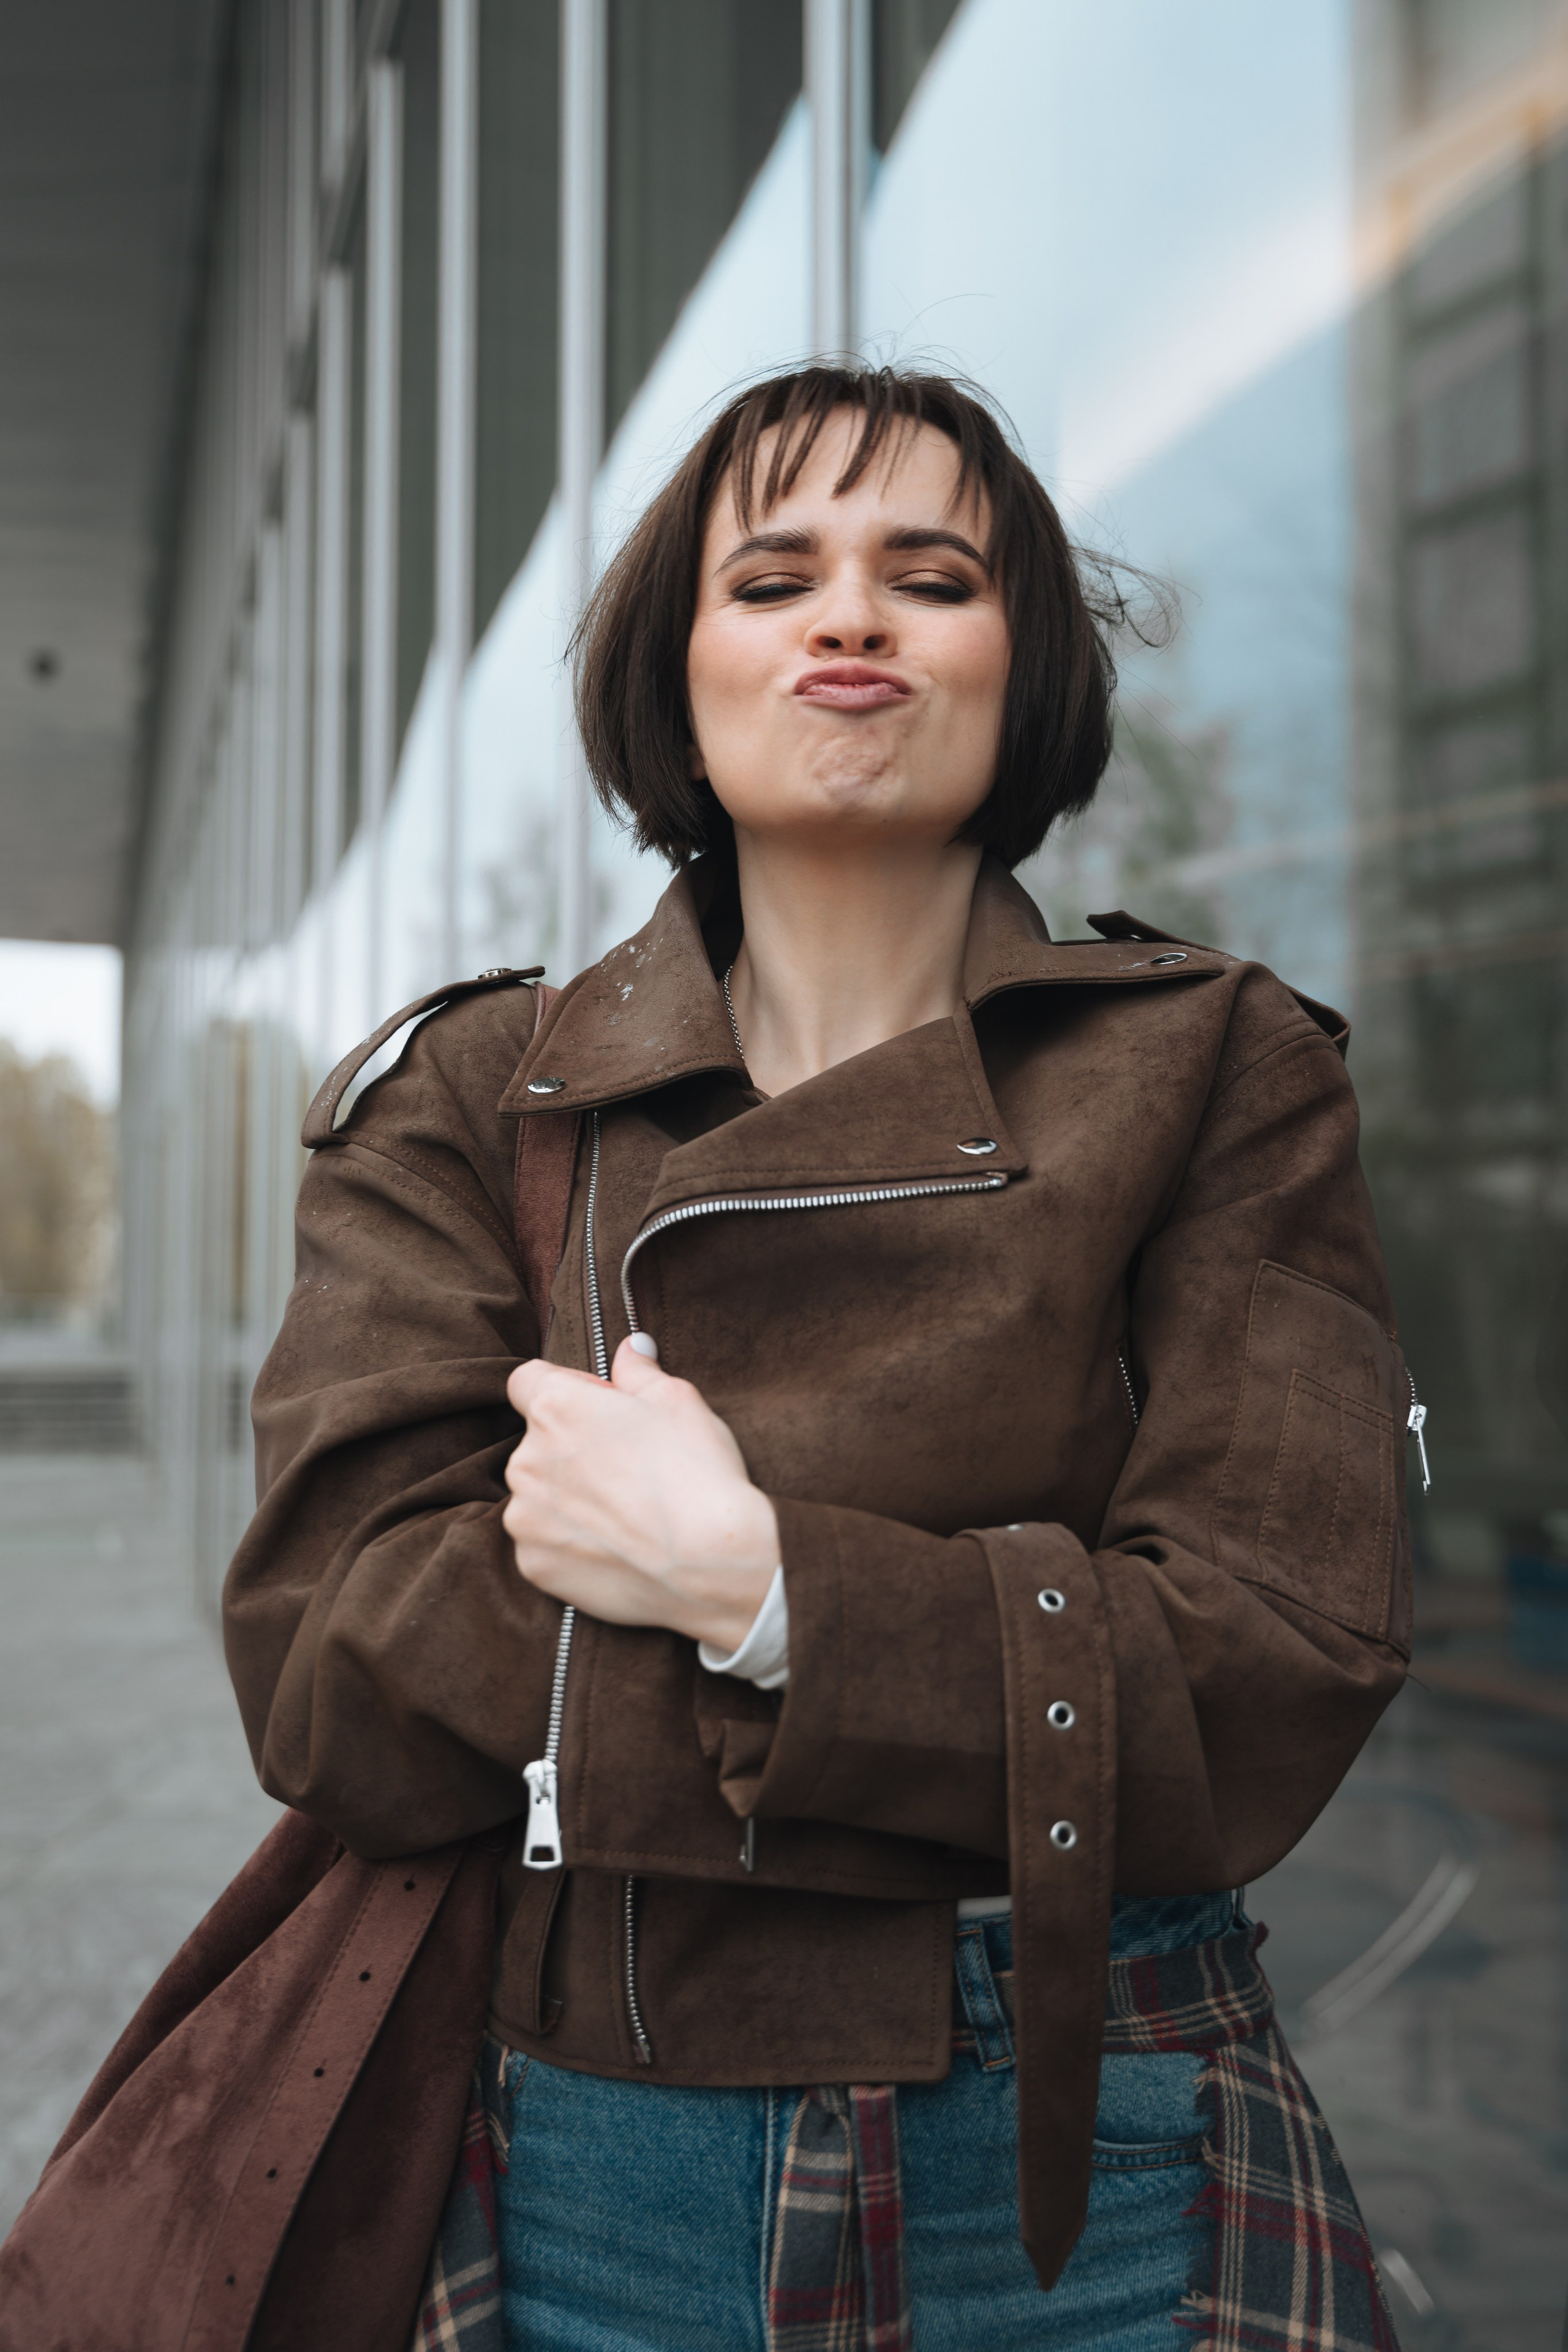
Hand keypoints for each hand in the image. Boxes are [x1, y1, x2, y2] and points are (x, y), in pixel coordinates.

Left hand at [503, 1339, 779, 1651]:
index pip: (528, 1381)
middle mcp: (525, 1460)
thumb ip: (639, 1371)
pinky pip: (544, 1542)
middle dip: (573, 1447)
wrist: (711, 1566)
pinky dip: (571, 1543)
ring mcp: (526, 1518)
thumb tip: (630, 1348)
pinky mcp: (534, 1564)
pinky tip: (616, 1546)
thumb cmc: (697, 1474)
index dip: (568, 1388)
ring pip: (540, 1495)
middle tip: (629, 1466)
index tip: (604, 1408)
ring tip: (627, 1513)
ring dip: (570, 1497)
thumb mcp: (678, 1402)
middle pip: (538, 1442)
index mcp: (555, 1408)